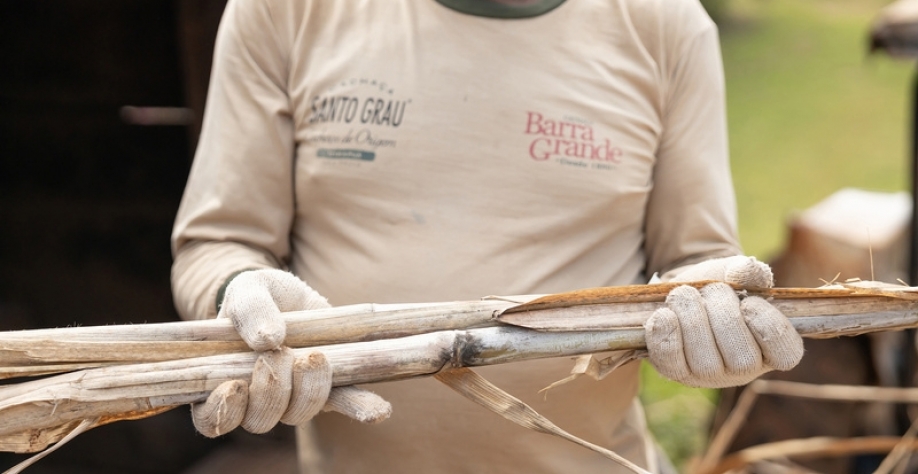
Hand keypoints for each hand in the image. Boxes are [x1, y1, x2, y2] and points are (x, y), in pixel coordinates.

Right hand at [191, 269, 390, 436]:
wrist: (286, 293)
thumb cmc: (256, 296)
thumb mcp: (248, 292)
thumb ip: (250, 311)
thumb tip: (268, 339)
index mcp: (224, 384)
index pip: (213, 419)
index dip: (222, 411)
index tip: (234, 385)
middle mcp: (258, 400)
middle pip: (260, 419)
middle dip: (271, 392)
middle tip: (280, 356)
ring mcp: (295, 396)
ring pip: (298, 414)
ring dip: (308, 391)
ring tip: (315, 357)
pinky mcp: (329, 385)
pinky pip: (344, 402)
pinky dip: (361, 408)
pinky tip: (380, 411)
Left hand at [644, 256, 803, 387]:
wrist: (682, 292)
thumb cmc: (718, 288)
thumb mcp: (735, 274)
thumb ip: (748, 271)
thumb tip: (747, 269)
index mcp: (771, 349)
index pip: (786, 353)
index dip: (766, 323)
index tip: (749, 301)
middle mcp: (743, 370)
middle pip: (742, 358)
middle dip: (724, 314)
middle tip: (713, 290)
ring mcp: (708, 375)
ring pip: (705, 362)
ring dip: (692, 318)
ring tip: (685, 294)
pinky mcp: (675, 371)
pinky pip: (671, 362)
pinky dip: (667, 334)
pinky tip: (665, 314)